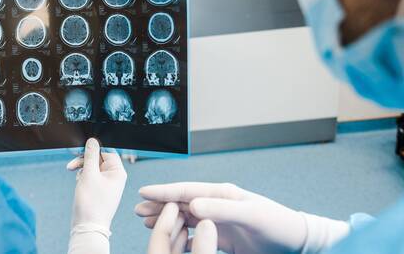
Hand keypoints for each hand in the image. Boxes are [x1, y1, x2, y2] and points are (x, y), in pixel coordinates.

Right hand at [67, 138, 126, 231]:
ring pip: (92, 167)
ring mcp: (106, 183)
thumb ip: (91, 155)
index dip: (94, 149)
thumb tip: (92, 141)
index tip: (81, 149)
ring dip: (82, 169)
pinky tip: (79, 183)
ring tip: (75, 176)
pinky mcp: (98, 189)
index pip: (107, 151)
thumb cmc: (91, 203)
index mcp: (117, 172)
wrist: (87, 227)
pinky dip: (83, 177)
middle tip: (72, 164)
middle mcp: (114, 176)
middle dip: (85, 160)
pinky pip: (90, 176)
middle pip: (98, 158)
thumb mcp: (89, 174)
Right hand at [136, 182, 346, 253]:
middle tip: (137, 210)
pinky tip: (172, 243)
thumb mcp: (250, 214)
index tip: (144, 192)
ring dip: (167, 220)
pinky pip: (197, 237)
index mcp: (222, 194)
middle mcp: (217, 205)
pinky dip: (182, 238)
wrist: (296, 243)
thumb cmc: (278, 224)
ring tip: (147, 223)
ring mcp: (220, 221)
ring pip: (186, 219)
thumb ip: (222, 208)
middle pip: (182, 204)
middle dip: (159, 205)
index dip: (164, 191)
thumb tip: (192, 204)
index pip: (187, 191)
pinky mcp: (224, 238)